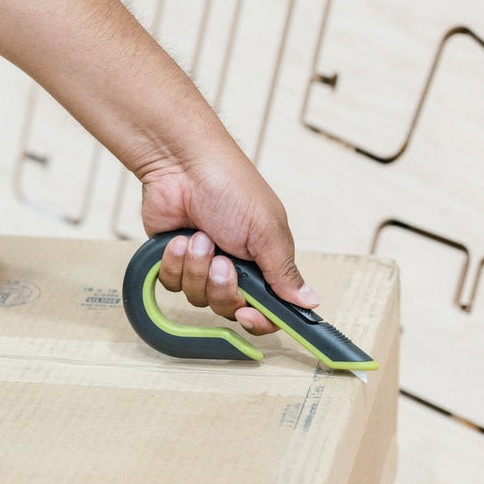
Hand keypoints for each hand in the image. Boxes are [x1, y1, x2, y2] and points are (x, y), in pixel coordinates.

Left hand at [139, 152, 318, 334]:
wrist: (181, 164)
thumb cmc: (230, 186)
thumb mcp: (266, 230)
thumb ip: (285, 271)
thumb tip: (310, 302)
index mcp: (265, 260)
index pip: (268, 308)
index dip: (258, 319)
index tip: (248, 313)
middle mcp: (236, 266)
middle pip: (229, 307)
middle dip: (222, 287)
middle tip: (222, 260)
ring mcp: (203, 264)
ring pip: (198, 297)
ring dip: (197, 268)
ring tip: (199, 238)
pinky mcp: (174, 260)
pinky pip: (172, 284)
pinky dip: (175, 263)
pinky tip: (179, 240)